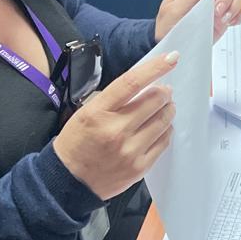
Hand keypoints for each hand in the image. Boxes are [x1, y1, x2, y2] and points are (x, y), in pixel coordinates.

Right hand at [54, 49, 179, 199]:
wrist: (69, 181)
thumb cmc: (77, 142)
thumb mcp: (86, 112)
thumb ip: (115, 99)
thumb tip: (147, 85)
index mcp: (98, 112)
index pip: (132, 82)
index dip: (155, 67)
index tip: (172, 58)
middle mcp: (115, 130)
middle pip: (154, 101)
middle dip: (164, 92)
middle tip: (164, 91)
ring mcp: (129, 150)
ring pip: (163, 121)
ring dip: (168, 109)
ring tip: (164, 107)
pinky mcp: (139, 167)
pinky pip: (164, 141)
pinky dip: (166, 130)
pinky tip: (160, 127)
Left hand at [154, 0, 240, 41]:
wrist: (171, 46)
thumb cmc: (167, 27)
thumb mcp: (174, 10)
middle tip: (216, 10)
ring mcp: (217, 5)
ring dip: (233, 7)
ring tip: (221, 19)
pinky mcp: (223, 19)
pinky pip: (238, 12)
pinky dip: (237, 17)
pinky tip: (228, 23)